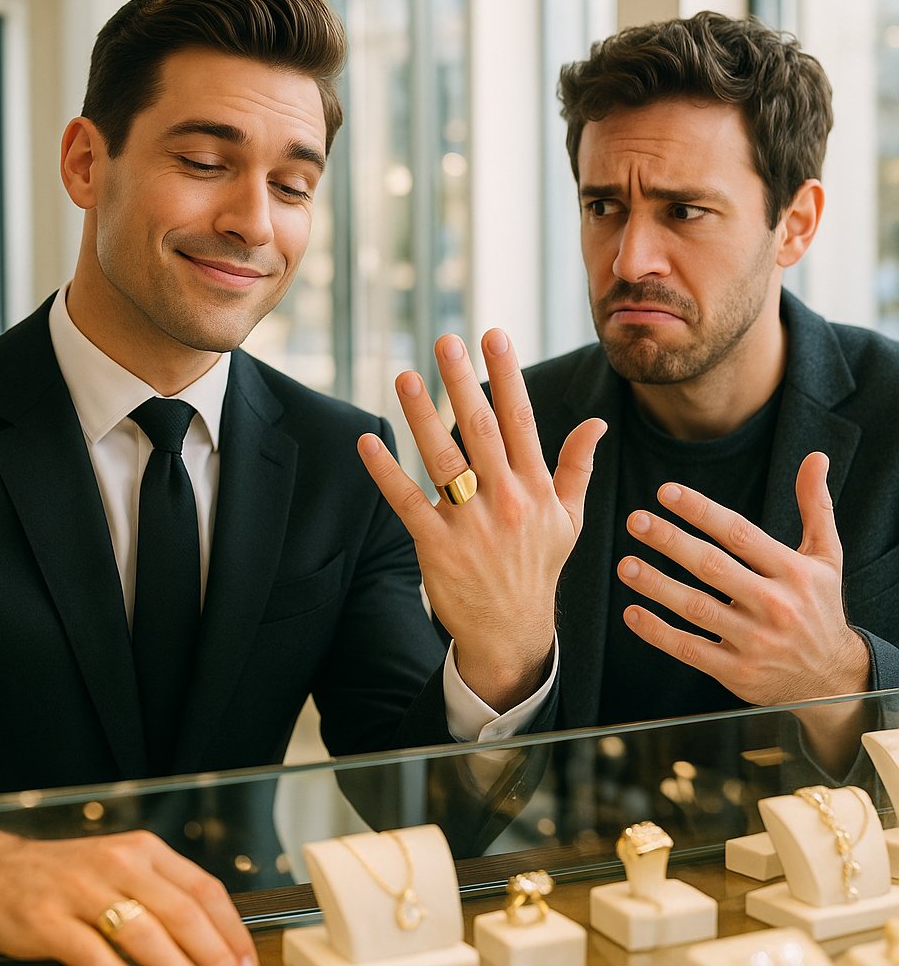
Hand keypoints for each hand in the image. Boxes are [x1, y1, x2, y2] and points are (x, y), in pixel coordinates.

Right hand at [0, 827, 255, 965]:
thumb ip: (160, 895)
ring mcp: (86, 891)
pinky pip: (95, 958)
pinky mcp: (51, 921)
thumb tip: (207, 939)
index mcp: (145, 850)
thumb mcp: (119, 869)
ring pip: (146, 935)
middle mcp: (122, 864)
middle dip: (214, 954)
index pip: (203, 888)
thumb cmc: (67, 876)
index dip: (231, 929)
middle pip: (182, 913)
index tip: (247, 960)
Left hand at [357, 329, 606, 712]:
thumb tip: (597, 422)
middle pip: (481, 430)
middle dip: (463, 382)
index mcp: (536, 489)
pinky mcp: (437, 545)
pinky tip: (370, 442)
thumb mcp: (570, 519)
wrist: (512, 630)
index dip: (507, 376)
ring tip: (406, 375)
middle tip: (446, 341)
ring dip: (422, 416)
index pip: (522, 421)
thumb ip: (578, 467)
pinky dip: (387, 472)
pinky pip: (408, 502)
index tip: (493, 336)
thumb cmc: (538, 567)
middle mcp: (506, 501)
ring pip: (444, 459)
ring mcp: (471, 524)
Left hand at [616, 451, 870, 705]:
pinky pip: (690, 649)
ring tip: (624, 564)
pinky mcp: (737, 672)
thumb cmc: (819, 608)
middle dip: (670, 541)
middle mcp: (774, 605)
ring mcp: (754, 641)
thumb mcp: (826, 557)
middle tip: (635, 520)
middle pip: (712, 567)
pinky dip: (658, 632)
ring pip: (695, 607)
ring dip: (655, 585)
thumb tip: (815, 457)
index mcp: (793, 572)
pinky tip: (631, 612)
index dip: (700, 510)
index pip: (738, 533)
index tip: (664, 491)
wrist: (832, 680)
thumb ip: (815, 506)